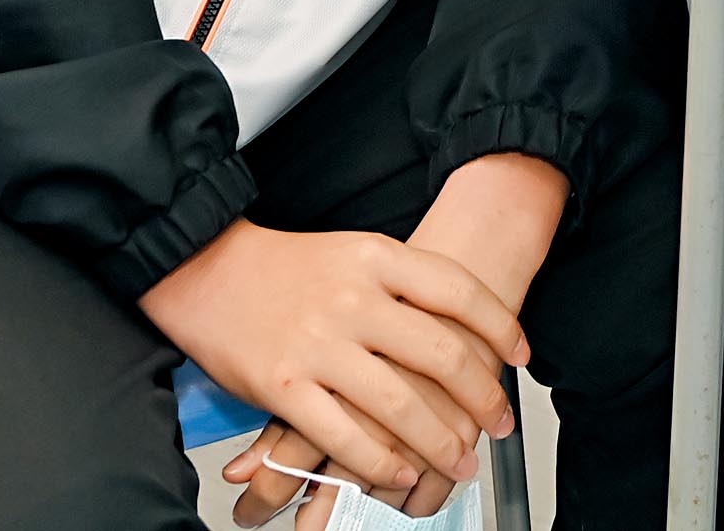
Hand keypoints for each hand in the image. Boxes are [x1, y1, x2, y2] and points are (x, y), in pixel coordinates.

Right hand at [143, 222, 522, 512]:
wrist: (204, 269)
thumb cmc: (285, 267)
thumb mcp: (354, 251)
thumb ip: (403, 284)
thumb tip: (462, 326)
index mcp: (376, 258)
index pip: (459, 291)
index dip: (500, 326)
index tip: (520, 355)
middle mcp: (353, 299)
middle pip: (441, 353)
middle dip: (483, 396)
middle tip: (500, 422)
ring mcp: (317, 344)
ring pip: (400, 405)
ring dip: (441, 443)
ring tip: (461, 461)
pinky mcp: (283, 386)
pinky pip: (344, 437)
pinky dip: (381, 463)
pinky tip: (402, 473)